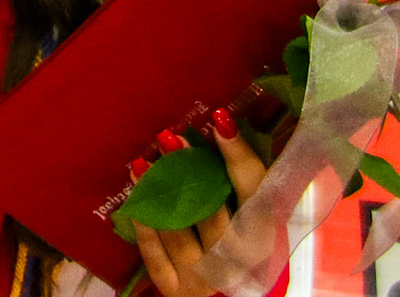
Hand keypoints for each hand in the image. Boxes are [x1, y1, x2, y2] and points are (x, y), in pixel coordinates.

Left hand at [132, 128, 266, 296]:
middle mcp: (237, 257)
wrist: (224, 294)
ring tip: (142, 162)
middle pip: (212, 208)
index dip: (238, 155)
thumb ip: (239, 178)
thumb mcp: (248, 211)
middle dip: (188, 170)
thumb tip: (220, 124)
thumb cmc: (237, 239)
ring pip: (178, 230)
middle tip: (170, 137)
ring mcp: (205, 276)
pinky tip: (135, 195)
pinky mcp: (176, 289)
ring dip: (158, 193)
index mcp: (263, 231)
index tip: (220, 120)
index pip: (255, 189)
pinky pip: (155, 254)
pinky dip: (144, 224)